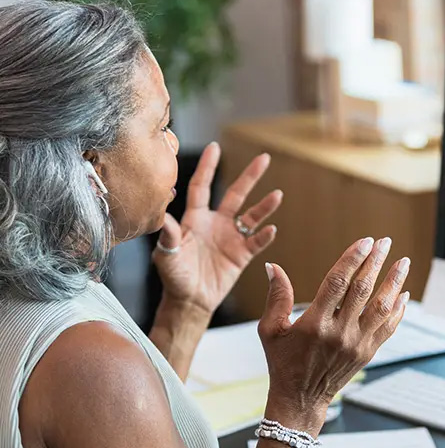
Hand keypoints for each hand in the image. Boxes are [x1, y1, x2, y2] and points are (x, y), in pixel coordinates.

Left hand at [152, 142, 282, 318]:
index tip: (214, 147)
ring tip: (277, 195)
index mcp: (196, 218)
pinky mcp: (241, 254)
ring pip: (252, 216)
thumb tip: (164, 216)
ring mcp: (231, 237)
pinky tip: (271, 229)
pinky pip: (256, 242)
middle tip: (264, 158)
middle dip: (250, 176)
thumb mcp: (166, 254)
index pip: (202, 186)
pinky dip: (264, 236)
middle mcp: (216, 223)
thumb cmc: (174, 276)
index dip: (208, 167)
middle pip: (236, 194)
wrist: (189, 300)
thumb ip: (169, 234)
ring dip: (265, 206)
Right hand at [258, 237, 409, 432]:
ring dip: (394, 283)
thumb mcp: (270, 330)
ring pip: (381, 308)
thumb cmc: (282, 362)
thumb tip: (273, 267)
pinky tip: (403, 294)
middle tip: (385, 242)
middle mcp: (339, 333)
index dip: (352, 259)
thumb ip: (276, 297)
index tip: (365, 241)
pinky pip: (388, 328)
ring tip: (403, 262)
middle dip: (375, 263)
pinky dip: (397, 310)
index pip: (337, 283)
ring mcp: (356, 344)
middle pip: (362, 290)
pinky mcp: (367, 353)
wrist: (301, 399)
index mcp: (314, 324)